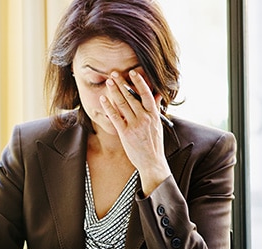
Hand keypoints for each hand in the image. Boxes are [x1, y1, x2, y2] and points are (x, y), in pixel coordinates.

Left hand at [99, 70, 171, 194]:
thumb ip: (156, 108)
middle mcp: (145, 118)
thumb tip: (157, 94)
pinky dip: (109, 107)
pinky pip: (115, 117)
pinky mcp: (125, 133)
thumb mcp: (158, 124)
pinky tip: (103, 99)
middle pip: (131, 97)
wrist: (152, 162)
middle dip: (122, 84)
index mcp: (154, 115)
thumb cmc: (154, 143)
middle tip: (114, 73)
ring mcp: (135, 125)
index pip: (146, 94)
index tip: (132, 72)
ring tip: (108, 82)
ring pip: (122, 105)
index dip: (139, 82)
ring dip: (114, 92)